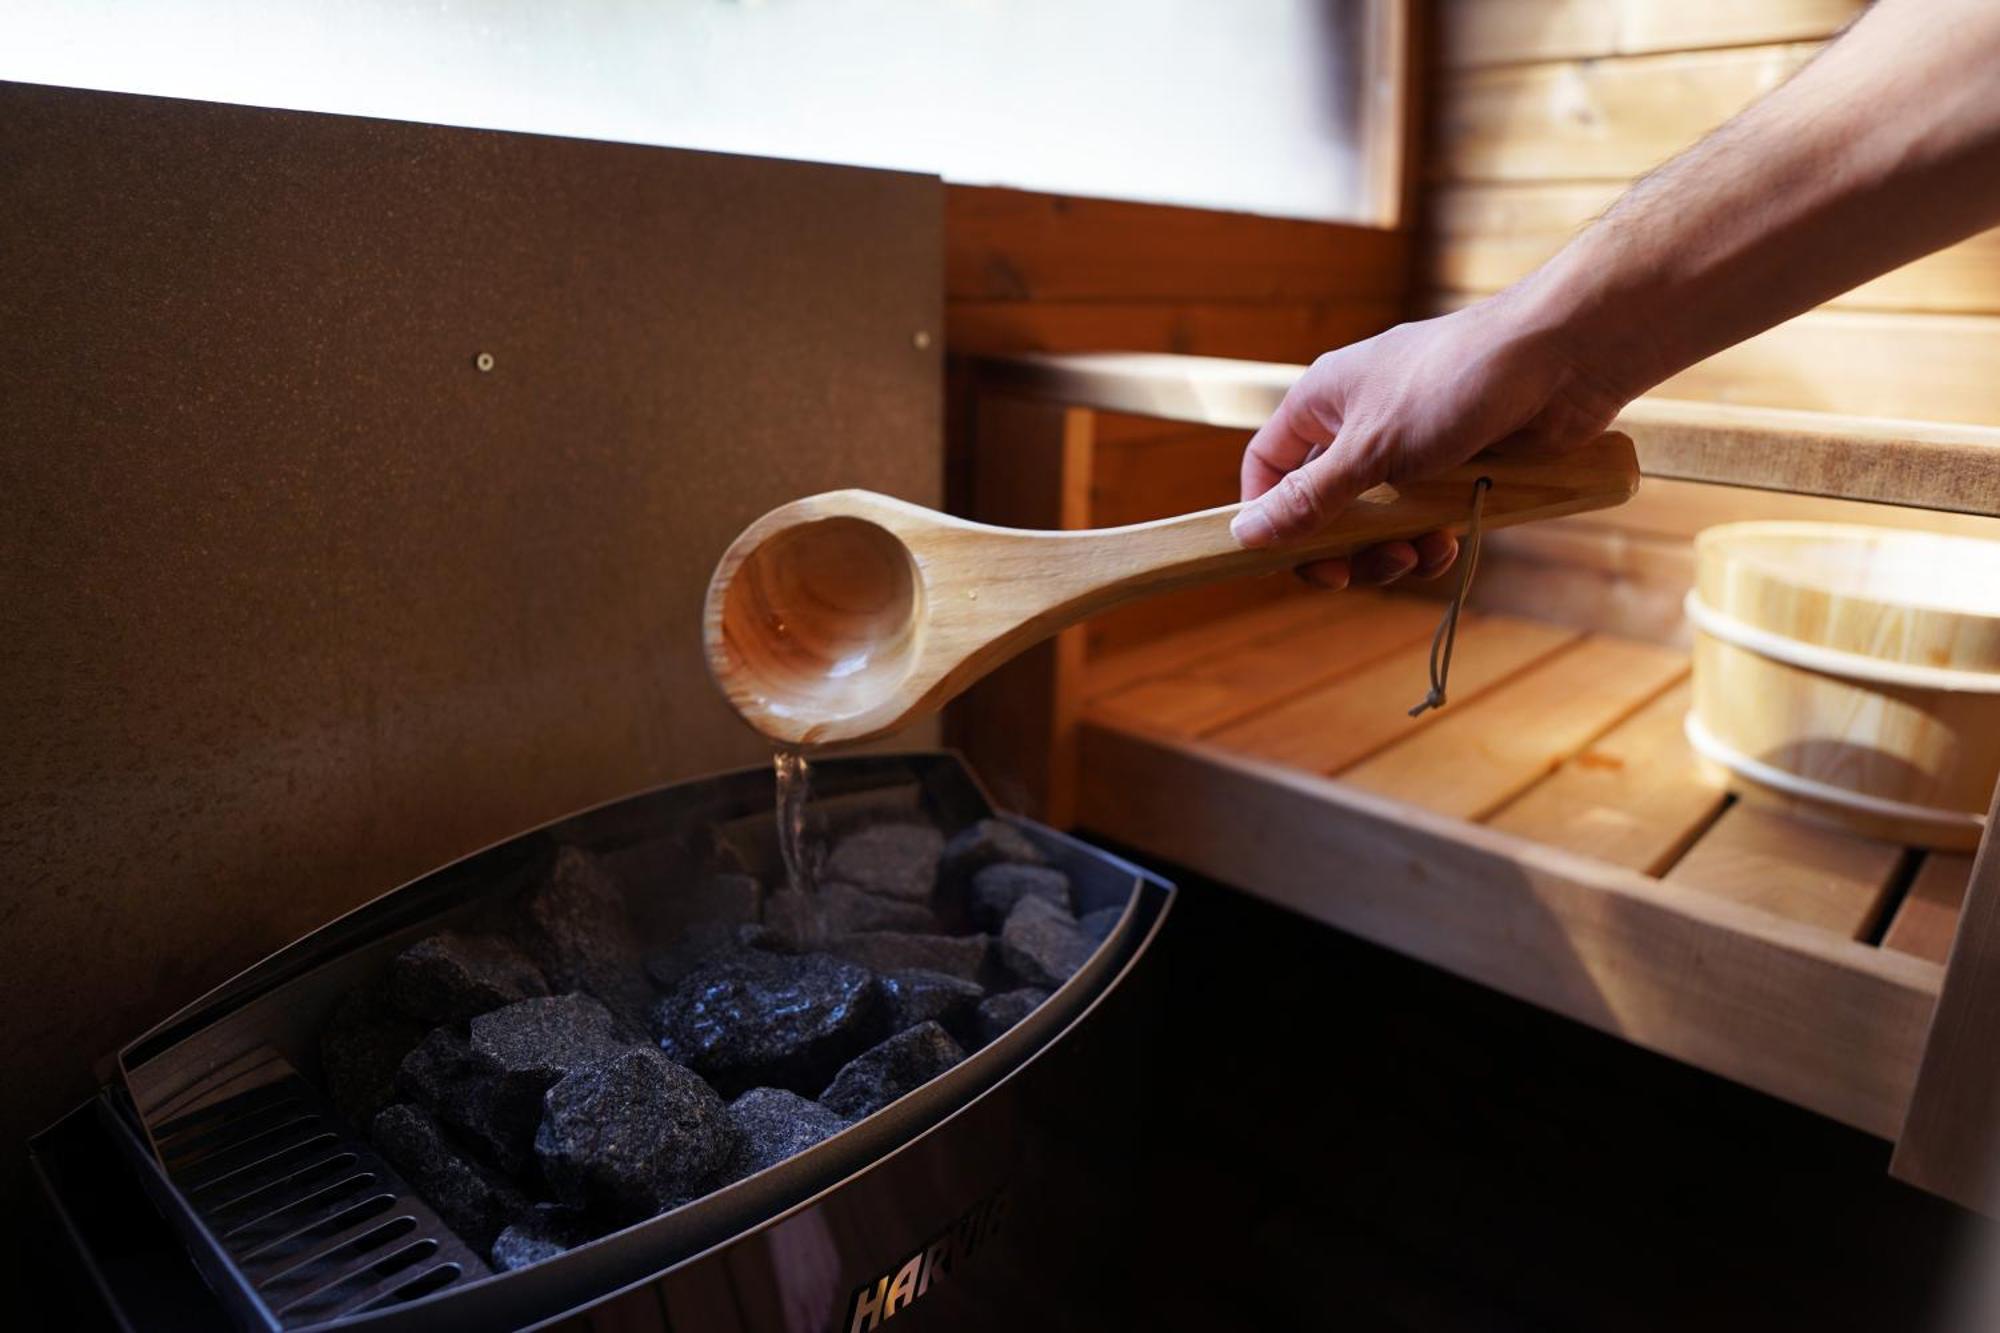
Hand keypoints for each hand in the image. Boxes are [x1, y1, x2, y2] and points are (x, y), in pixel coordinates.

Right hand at [1233, 289, 1631, 589]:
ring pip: (1378, 521)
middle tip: (1360, 573)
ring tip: (1419, 553)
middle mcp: (1361, 423)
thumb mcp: (1370, 449)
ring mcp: (1411, 448)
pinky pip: (1426, 520)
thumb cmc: (1455, 383)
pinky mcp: (1457, 468)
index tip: (1287, 557)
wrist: (1562, 359)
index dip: (1269, 514)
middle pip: (1324, 506)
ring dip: (1391, 550)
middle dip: (1341, 546)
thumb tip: (1243, 534)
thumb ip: (1308, 498)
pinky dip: (1432, 539)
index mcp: (1323, 402)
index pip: (1269, 466)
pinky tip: (1451, 542)